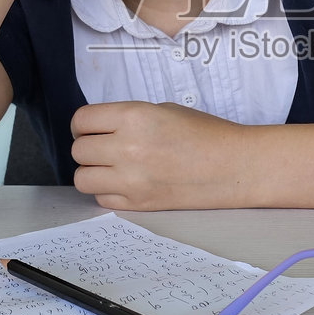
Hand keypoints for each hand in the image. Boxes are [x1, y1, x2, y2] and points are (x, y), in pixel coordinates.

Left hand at [70, 101, 255, 209]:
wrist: (234, 166)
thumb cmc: (206, 133)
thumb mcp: (164, 110)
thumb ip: (129, 118)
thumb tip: (102, 130)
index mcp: (134, 117)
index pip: (82, 120)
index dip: (83, 124)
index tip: (90, 128)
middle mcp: (128, 148)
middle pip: (79, 150)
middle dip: (88, 146)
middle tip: (104, 146)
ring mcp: (132, 180)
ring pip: (82, 178)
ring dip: (92, 171)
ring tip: (110, 167)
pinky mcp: (139, 203)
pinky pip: (101, 199)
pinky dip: (107, 191)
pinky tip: (125, 182)